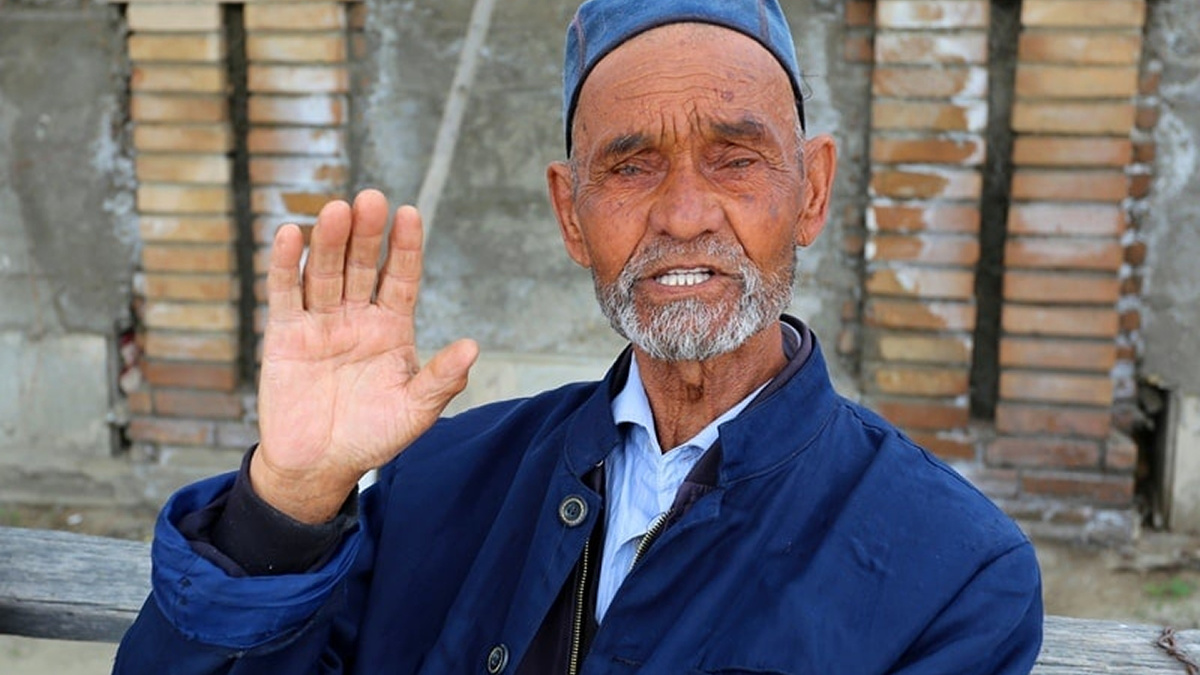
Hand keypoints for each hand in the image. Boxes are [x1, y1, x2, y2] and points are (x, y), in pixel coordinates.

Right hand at [252, 190, 478, 522]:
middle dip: (367, 234)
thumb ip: (441, 379)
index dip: (405, 246)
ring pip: (325, 272)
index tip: (410, 214)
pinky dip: (286, 265)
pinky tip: (291, 235)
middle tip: (371, 200)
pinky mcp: (286, 334)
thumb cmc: (373, 437)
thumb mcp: (415, 411)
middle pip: (363, 265)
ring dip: (330, 241)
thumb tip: (472, 347)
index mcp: (393, 327)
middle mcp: (358, 316)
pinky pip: (285, 293)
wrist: (319, 466)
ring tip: (336, 210)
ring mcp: (321, 322)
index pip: (402, 277)